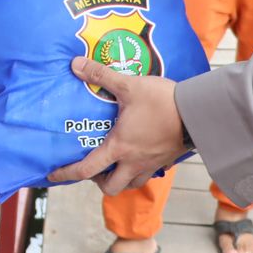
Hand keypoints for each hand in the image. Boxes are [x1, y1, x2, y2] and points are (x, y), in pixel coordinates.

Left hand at [46, 60, 186, 194]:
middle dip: (98, 182)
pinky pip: (148, 174)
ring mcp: (152, 164)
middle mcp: (133, 161)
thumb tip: (75, 64)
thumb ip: (100, 75)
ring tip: (113, 164)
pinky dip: (137, 170)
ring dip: (119, 179)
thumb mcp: (129, 85)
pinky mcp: (166, 160)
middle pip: (111, 188)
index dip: (67, 174)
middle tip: (93, 168)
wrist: (199, 112)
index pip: (86, 169)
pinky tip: (137, 154)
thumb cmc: (162, 101)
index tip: (54, 175)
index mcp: (119, 147)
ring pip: (131, 184)